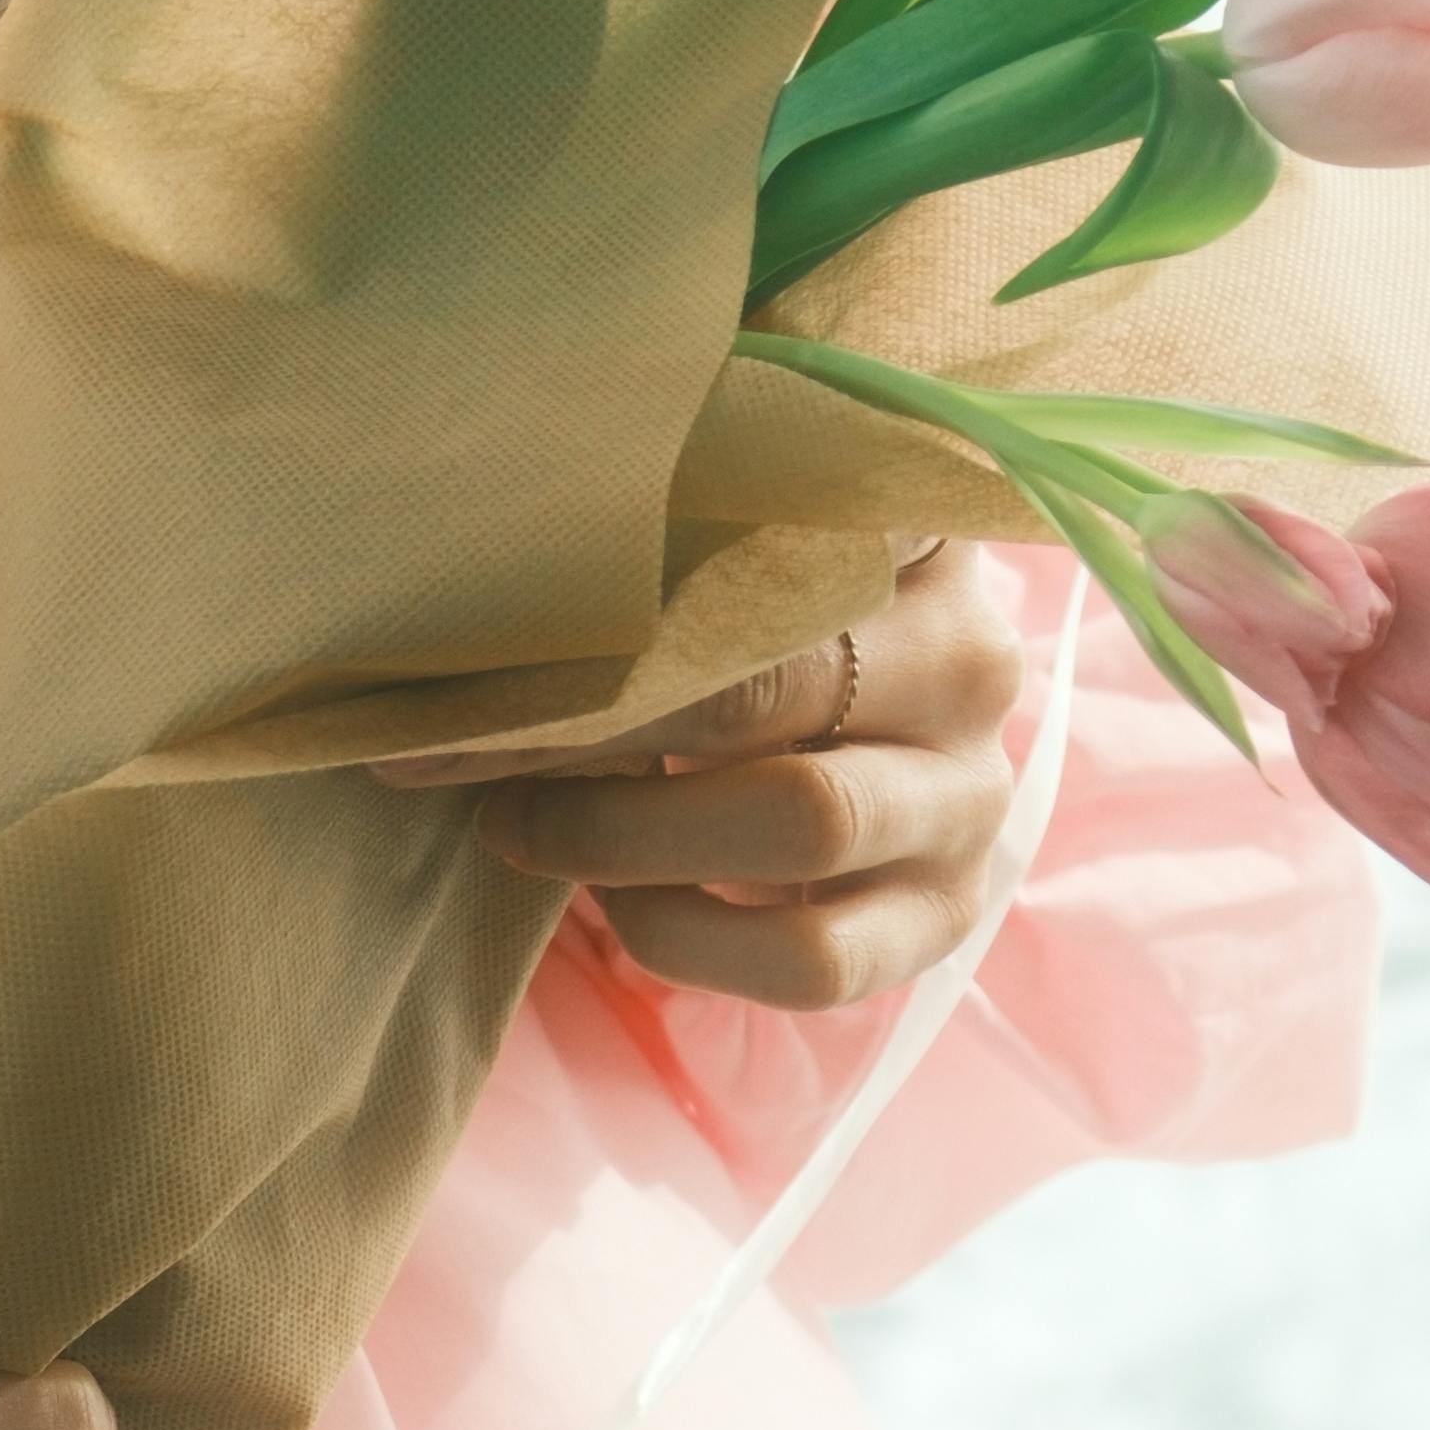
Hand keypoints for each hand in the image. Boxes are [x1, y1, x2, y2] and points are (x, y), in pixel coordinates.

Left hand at [377, 539, 1023, 1007]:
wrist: (856, 751)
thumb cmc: (744, 621)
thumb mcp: (717, 532)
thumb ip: (657, 497)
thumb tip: (481, 471)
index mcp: (915, 524)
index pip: (802, 506)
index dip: (643, 549)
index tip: (504, 577)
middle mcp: (970, 656)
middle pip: (771, 680)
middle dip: (591, 719)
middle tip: (458, 734)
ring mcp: (971, 795)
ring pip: (803, 820)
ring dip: (625, 835)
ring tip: (517, 826)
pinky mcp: (944, 914)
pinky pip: (811, 959)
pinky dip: (683, 935)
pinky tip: (618, 901)